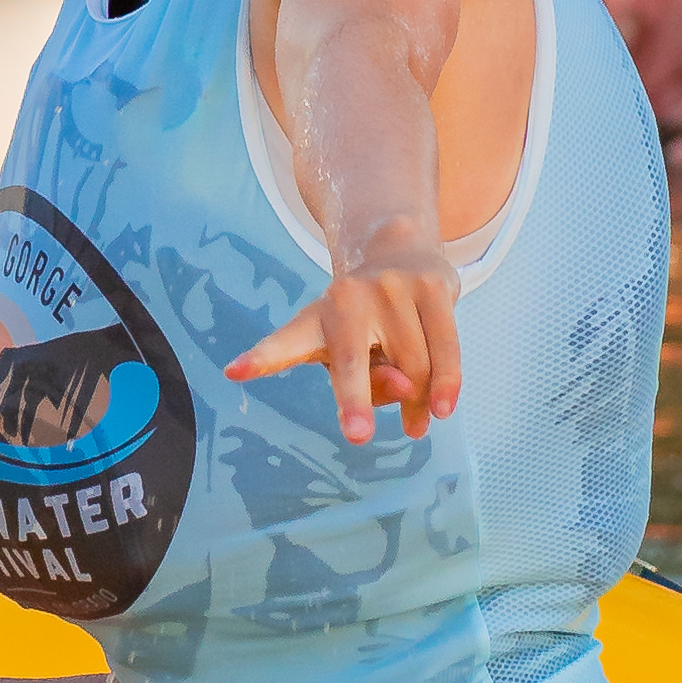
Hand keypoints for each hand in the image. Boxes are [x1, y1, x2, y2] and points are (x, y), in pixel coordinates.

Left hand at [227, 256, 460, 439]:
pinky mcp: (432, 287)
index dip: (260, 358)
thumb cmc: (364, 317)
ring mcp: (392, 287)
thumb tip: (407, 388)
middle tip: (356, 435)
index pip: (288, 342)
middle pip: (353, 362)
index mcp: (316, 317)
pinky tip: (443, 408)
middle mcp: (348, 297)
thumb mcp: (346, 348)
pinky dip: (447, 382)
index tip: (234, 371)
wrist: (399, 247)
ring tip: (414, 425)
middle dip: (354, 397)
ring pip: (411, 365)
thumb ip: (365, 380)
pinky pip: (445, 348)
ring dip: (417, 404)